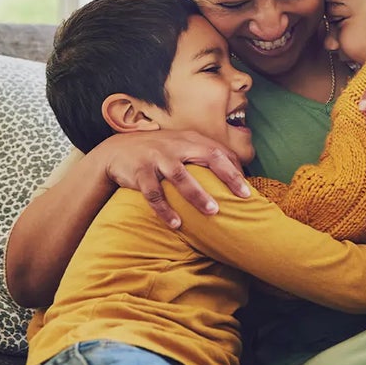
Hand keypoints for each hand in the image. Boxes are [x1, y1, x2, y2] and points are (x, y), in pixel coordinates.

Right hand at [95, 130, 252, 228]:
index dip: (235, 168)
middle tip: (243, 196)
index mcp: (189, 140)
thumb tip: (235, 175)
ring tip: (213, 211)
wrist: (117, 151)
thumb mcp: (180, 146)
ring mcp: (157, 158)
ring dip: (197, 194)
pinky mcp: (140, 172)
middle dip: (227, 176)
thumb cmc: (158, 153)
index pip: (219, 151)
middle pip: (207, 156)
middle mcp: (176, 146)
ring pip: (180, 176)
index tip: (248, 188)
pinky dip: (165, 210)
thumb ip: (202, 155)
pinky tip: (176, 225)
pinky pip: (154, 193)